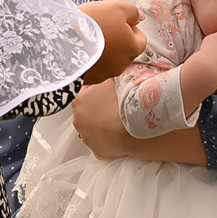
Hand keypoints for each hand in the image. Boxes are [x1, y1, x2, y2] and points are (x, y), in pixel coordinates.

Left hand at [72, 82, 207, 164]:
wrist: (137, 124)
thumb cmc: (126, 99)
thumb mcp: (116, 78)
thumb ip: (108, 74)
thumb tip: (111, 66)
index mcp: (79, 100)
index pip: (85, 93)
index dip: (98, 90)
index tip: (109, 92)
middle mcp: (78, 120)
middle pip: (88, 112)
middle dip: (99, 109)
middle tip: (115, 106)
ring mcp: (88, 137)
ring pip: (94, 128)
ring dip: (103, 125)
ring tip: (118, 120)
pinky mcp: (98, 151)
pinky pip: (102, 143)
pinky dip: (109, 139)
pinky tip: (119, 133)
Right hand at [79, 0, 143, 82]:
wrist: (62, 42)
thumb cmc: (94, 23)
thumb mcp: (118, 8)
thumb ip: (133, 12)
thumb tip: (140, 18)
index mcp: (132, 49)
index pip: (140, 37)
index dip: (129, 25)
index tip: (114, 17)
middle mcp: (121, 65)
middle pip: (123, 46)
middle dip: (114, 32)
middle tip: (99, 19)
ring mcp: (104, 74)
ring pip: (107, 55)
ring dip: (101, 43)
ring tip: (86, 31)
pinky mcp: (88, 77)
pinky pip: (93, 63)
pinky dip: (90, 54)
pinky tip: (79, 43)